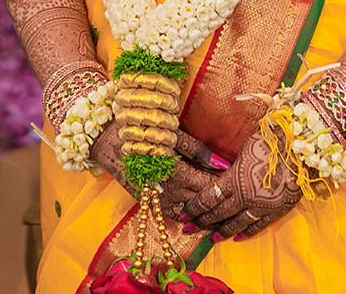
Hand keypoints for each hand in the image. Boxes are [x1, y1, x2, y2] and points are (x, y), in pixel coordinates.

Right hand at [90, 122, 222, 220]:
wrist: (108, 141)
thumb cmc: (143, 130)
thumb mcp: (172, 135)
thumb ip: (197, 150)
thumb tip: (221, 162)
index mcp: (174, 172)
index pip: (207, 185)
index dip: (224, 184)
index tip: (237, 178)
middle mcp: (166, 191)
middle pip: (200, 202)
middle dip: (218, 199)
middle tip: (235, 194)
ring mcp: (156, 200)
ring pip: (188, 214)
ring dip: (205, 211)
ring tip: (221, 205)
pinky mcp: (148, 202)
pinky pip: (172, 215)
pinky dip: (187, 215)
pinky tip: (199, 210)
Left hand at [184, 126, 302, 241]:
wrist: (304, 147)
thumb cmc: (274, 138)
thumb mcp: (247, 145)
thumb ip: (234, 162)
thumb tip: (224, 168)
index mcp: (234, 179)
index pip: (208, 197)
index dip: (194, 207)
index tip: (183, 214)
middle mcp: (245, 197)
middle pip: (219, 213)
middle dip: (202, 221)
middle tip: (189, 228)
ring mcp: (261, 206)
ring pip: (237, 223)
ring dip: (222, 231)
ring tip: (211, 237)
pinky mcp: (277, 210)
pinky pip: (258, 225)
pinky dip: (247, 231)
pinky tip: (239, 236)